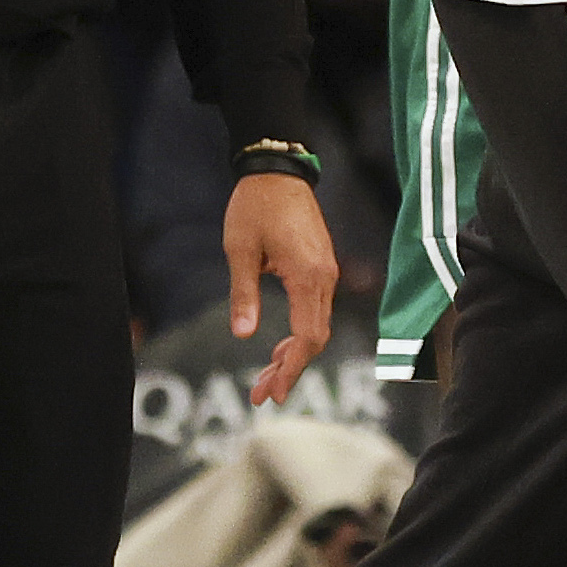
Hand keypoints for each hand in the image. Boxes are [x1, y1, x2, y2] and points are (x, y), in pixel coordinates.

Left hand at [226, 173, 337, 406]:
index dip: (292, 368)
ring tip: (265, 379)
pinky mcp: (320, 267)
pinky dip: (299, 335)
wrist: (277, 170)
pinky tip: (277, 348)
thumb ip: (243, 294)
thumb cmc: (255, 206)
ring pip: (316, 326)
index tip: (274, 392)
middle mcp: (325, 278)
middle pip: (316, 338)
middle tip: (261, 396)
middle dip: (290, 370)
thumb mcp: (240, 250)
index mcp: (308, 276)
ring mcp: (326, 273)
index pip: (308, 336)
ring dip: (293, 355)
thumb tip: (244, 334)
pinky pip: (315, 310)